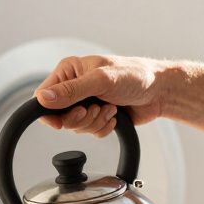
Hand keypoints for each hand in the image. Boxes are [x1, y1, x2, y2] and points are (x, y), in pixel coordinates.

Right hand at [35, 55, 170, 136]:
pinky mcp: (97, 116)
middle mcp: (74, 86)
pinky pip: (90, 132)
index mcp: (69, 71)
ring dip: (94, 122)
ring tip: (110, 108)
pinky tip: (114, 115)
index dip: (49, 113)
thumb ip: (71, 91)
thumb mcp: (101, 81)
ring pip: (75, 127)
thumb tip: (43, 99)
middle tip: (95, 109)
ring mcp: (85, 102)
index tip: (61, 122)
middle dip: (80, 118)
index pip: (43, 96)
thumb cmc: (134, 76)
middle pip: (59, 116)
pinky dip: (103, 128)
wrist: (160, 91)